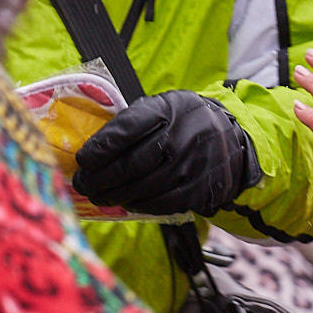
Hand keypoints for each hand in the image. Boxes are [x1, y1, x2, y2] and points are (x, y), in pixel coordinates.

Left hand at [73, 89, 262, 217]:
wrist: (231, 137)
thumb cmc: (182, 121)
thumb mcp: (161, 107)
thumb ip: (131, 122)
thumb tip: (92, 148)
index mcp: (166, 109)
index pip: (127, 128)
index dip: (101, 146)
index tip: (82, 160)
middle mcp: (180, 136)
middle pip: (132, 163)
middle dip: (101, 177)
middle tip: (82, 184)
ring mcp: (192, 164)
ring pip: (144, 187)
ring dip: (116, 195)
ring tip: (99, 196)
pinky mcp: (200, 188)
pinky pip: (163, 202)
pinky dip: (141, 205)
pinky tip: (127, 202)